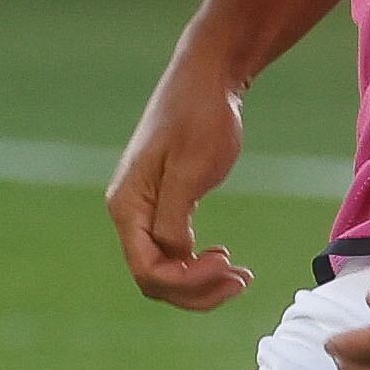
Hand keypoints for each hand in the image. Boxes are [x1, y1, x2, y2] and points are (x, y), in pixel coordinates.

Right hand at [107, 55, 254, 309]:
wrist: (206, 79)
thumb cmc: (199, 116)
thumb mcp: (191, 168)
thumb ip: (174, 219)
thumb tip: (174, 257)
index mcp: (127, 206)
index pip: (148, 270)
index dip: (187, 282)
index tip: (228, 263)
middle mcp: (128, 213)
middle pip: (154, 278)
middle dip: (197, 290)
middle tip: (242, 279)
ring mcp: (144, 210)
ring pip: (165, 270)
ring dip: (201, 282)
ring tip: (241, 276)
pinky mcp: (162, 205)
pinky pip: (173, 251)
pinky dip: (198, 265)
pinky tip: (224, 259)